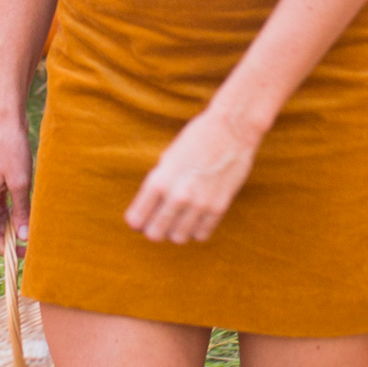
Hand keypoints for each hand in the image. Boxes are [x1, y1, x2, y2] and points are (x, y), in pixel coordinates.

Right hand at [0, 107, 32, 256]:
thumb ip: (22, 211)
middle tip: (32, 244)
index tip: (26, 254)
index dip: (7, 249)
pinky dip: (11, 213)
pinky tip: (25, 213)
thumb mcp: (21, 183)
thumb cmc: (12, 149)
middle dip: (10, 239)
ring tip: (32, 230)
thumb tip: (24, 237)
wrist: (5, 121)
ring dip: (12, 226)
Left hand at [124, 100, 261, 245]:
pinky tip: (196, 217)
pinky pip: (201, 234)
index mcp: (159, 181)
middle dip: (153, 229)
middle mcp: (178, 196)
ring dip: (175, 231)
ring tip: (178, 219)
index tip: (140, 218)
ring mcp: (200, 204)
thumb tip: (150, 208)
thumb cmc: (196, 138)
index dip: (136, 221)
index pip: (136, 220)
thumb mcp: (168, 157)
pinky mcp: (219, 207)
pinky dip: (196, 230)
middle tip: (158, 221)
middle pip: (154, 234)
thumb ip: (158, 183)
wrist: (232, 129)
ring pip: (178, 238)